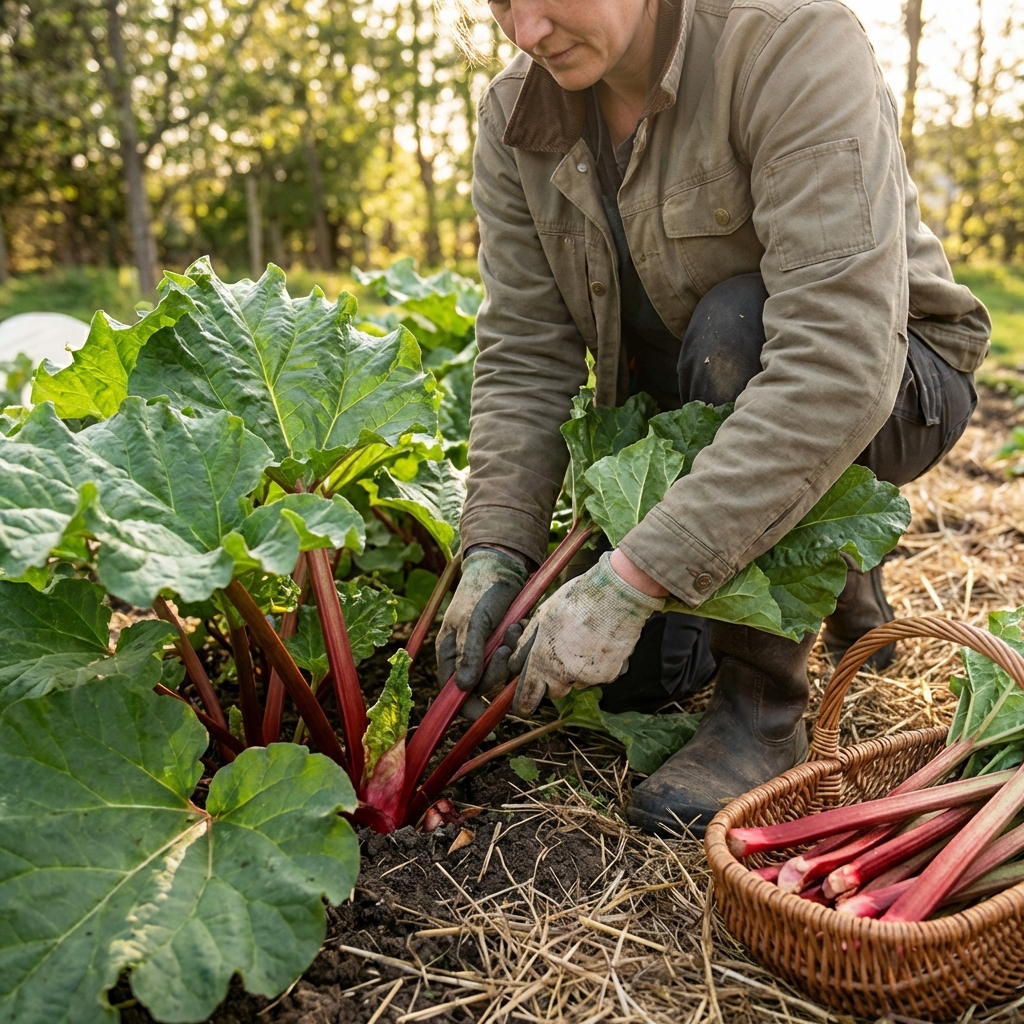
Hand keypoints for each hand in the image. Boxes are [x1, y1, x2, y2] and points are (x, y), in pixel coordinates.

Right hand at [436, 547, 529, 700]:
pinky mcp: (502, 643)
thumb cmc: (481, 592)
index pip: (452, 691)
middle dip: (496, 670)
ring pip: (499, 672)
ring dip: (509, 654)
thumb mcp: (473, 622)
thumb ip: (469, 654)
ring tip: (512, 630)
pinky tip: (518, 626)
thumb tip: (462, 688)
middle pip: (480, 685)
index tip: (483, 715)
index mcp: (449, 652)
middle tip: (504, 648)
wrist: (502, 568)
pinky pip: (512, 658)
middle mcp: (465, 655)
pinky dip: (517, 645)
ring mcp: (485, 650)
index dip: (465, 706)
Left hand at [508, 551, 666, 716]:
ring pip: (577, 682)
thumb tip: (517, 662)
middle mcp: (565, 675)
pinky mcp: (611, 675)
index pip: (527, 697)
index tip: (522, 703)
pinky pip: (598, 676)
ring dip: (575, 671)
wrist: (616, 595)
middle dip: (552, 680)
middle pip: (554, 691)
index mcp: (542, 661)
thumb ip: (526, 644)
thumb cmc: (575, 599)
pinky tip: (600, 642)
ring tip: (583, 640)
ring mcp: (589, 677)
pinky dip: (597, 665)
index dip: (522, 703)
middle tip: (557, 656)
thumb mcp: (541, 617)